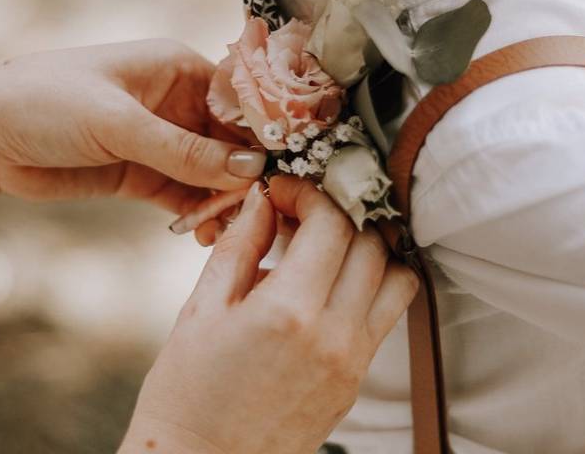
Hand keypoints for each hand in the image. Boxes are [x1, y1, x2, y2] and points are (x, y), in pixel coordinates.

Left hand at [0, 40, 265, 212]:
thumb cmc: (45, 101)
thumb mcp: (118, 123)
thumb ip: (183, 151)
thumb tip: (249, 169)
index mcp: (178, 68)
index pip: (241, 101)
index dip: (267, 134)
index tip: (289, 170)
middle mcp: (177, 102)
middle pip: (233, 143)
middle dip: (249, 176)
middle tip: (269, 213)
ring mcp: (160, 141)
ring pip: (212, 174)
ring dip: (226, 201)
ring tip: (241, 231)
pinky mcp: (142, 175)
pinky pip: (185, 195)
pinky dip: (199, 214)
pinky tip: (208, 234)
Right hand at [120, 177, 419, 453]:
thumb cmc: (189, 393)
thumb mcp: (202, 309)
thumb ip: (239, 245)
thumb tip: (262, 200)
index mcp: (290, 312)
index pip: (331, 222)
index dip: (308, 192)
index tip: (283, 191)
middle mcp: (334, 335)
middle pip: (371, 242)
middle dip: (338, 211)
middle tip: (300, 212)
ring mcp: (353, 361)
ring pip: (395, 276)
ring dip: (367, 246)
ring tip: (324, 245)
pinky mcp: (357, 379)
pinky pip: (386, 314)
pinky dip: (370, 283)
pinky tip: (329, 283)